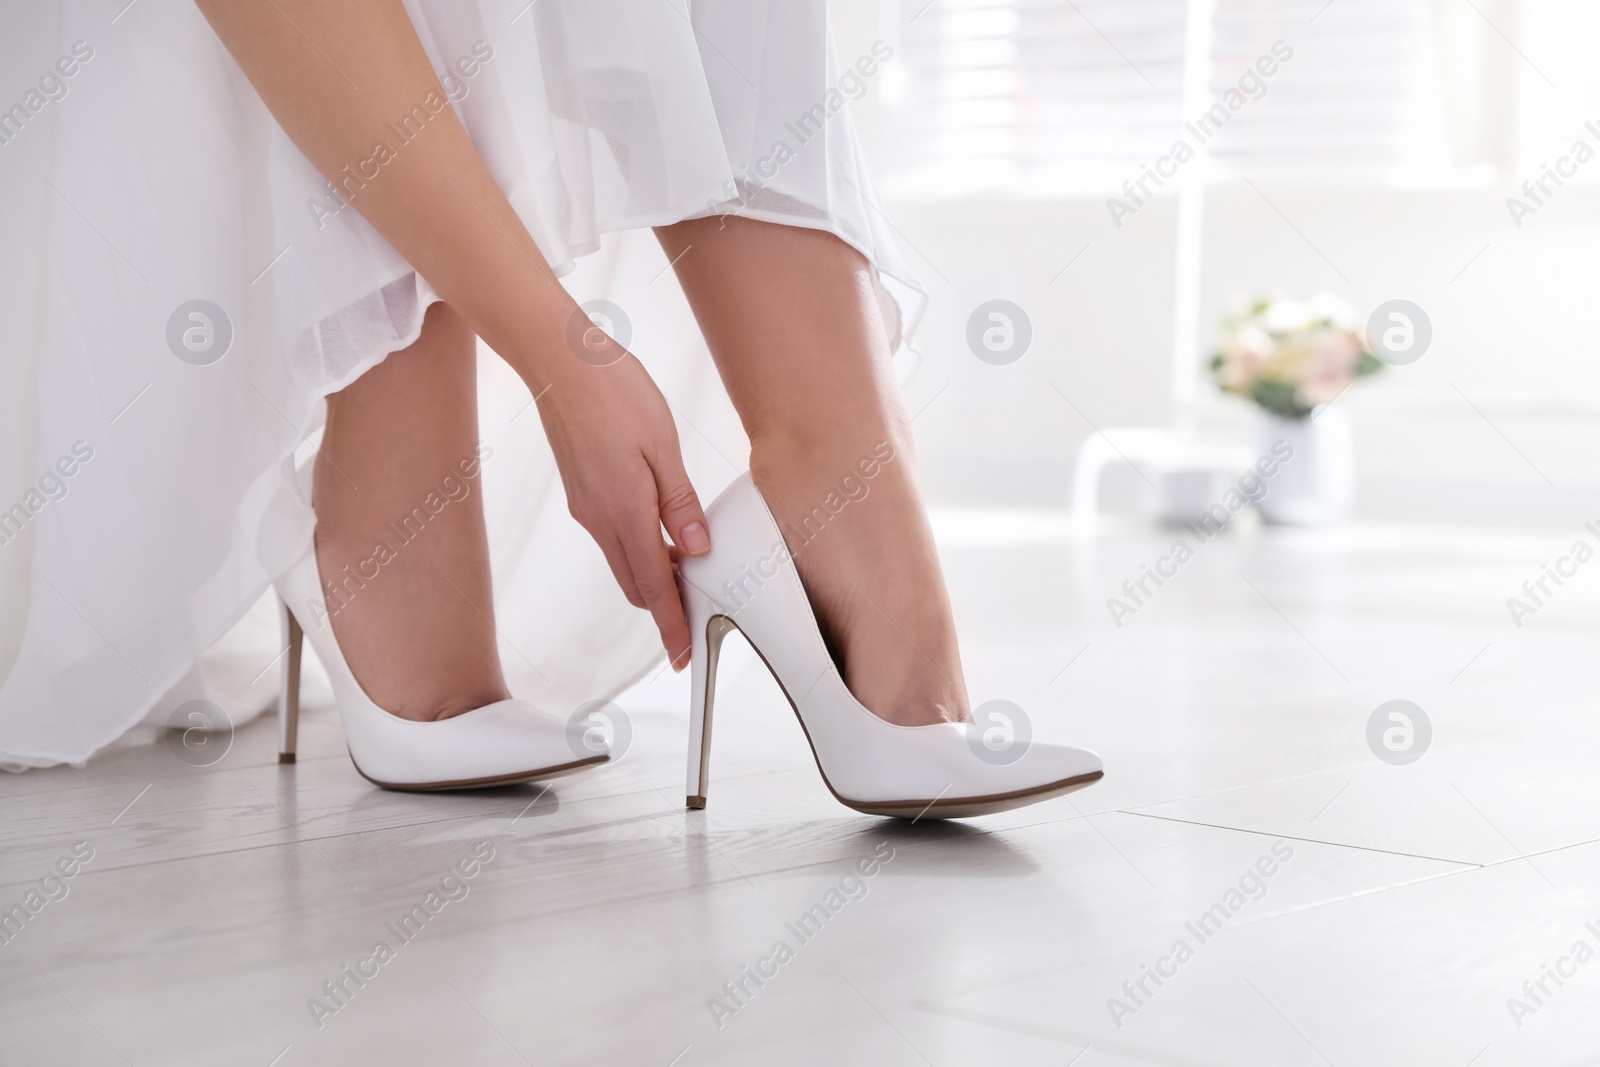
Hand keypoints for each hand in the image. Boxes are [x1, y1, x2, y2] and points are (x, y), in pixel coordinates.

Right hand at [535, 352, 709, 669]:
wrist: (559, 361)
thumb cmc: (615, 392)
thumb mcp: (663, 444)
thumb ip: (681, 501)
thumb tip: (696, 549)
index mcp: (625, 511)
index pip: (654, 587)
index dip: (671, 624)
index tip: (681, 654)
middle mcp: (599, 519)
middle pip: (635, 584)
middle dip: (665, 606)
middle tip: (697, 615)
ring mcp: (585, 508)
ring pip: (623, 562)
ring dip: (652, 577)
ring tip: (687, 573)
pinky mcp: (581, 493)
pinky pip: (612, 538)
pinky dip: (637, 550)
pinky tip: (660, 533)